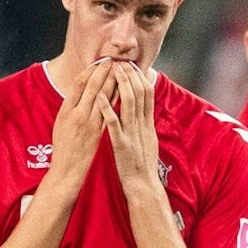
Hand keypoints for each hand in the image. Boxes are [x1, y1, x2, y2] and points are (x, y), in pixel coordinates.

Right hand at [46, 56, 113, 183]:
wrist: (67, 169)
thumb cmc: (64, 147)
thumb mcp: (62, 123)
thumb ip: (71, 108)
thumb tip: (80, 93)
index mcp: (65, 110)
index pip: (78, 84)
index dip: (89, 71)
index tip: (99, 61)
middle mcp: (76, 114)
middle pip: (91, 86)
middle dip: (102, 71)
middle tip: (112, 58)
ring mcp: (87, 123)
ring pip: (101, 97)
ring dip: (111, 81)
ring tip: (119, 69)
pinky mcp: (97, 133)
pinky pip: (108, 112)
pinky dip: (115, 100)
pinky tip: (122, 91)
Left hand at [100, 61, 161, 196]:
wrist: (143, 187)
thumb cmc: (142, 167)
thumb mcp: (148, 141)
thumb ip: (144, 124)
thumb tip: (143, 111)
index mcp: (147, 124)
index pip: (146, 94)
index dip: (138, 77)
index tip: (130, 65)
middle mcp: (141, 126)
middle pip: (138, 93)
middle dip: (129, 75)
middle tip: (119, 60)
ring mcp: (132, 134)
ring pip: (128, 103)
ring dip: (120, 85)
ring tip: (111, 70)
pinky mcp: (121, 144)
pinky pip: (113, 123)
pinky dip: (107, 108)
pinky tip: (100, 96)